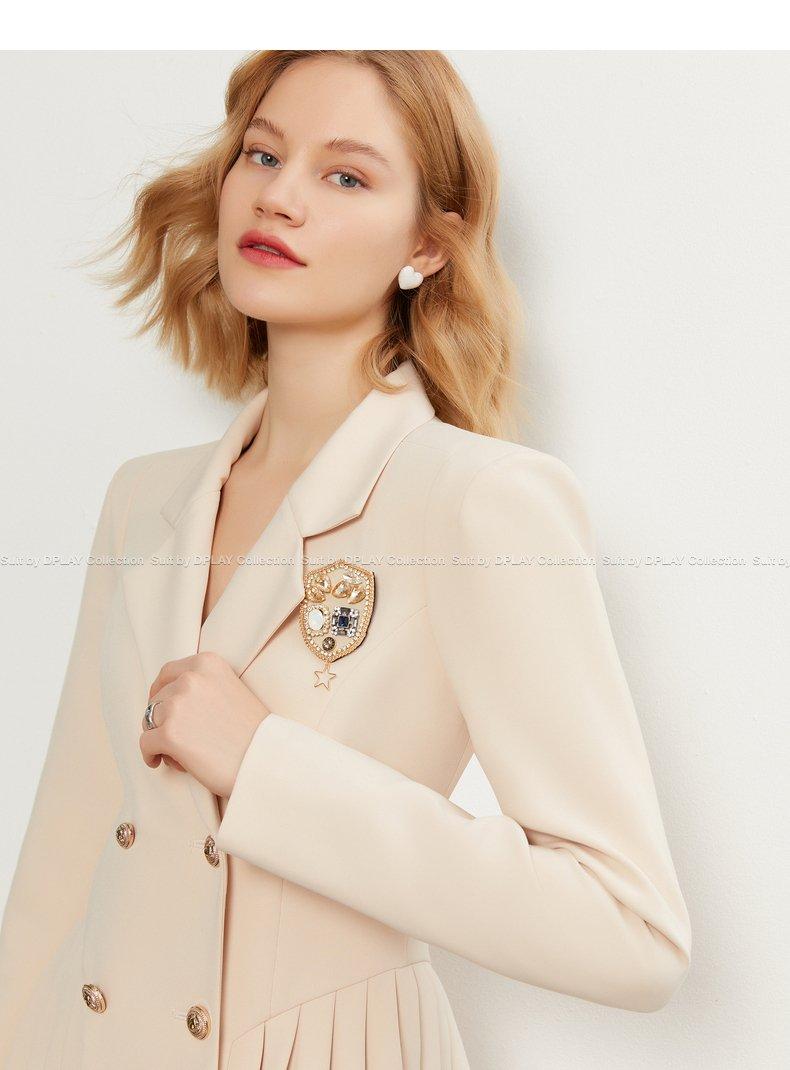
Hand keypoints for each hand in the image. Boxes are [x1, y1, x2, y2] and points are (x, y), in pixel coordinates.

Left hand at [139, 650, 268, 798]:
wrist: (265, 759)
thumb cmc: (252, 731)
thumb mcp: (229, 690)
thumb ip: (201, 686)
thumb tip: (165, 700)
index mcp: (207, 663)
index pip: (167, 672)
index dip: (160, 691)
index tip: (161, 707)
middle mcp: (190, 678)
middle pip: (156, 699)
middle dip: (161, 719)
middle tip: (178, 738)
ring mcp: (177, 705)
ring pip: (148, 721)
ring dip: (158, 737)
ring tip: (178, 753)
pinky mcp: (169, 733)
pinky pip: (145, 744)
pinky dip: (150, 755)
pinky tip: (159, 761)